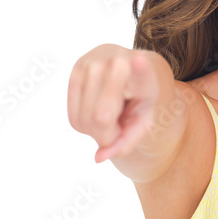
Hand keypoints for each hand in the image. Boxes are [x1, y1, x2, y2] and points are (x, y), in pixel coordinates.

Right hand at [67, 44, 161, 162]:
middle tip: (120, 126)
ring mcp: (92, 63)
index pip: (139, 73)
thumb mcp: (144, 123)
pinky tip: (97, 111)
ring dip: (96, 131)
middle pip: (101, 117)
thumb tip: (98, 158)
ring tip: (111, 116)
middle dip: (109, 134)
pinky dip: (85, 125)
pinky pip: (73, 117)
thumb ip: (127, 142)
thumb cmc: (141, 101)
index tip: (139, 61)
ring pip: (84, 120)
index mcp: (144, 74)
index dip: (139, 69)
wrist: (132, 69)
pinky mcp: (75, 70)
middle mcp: (116, 62)